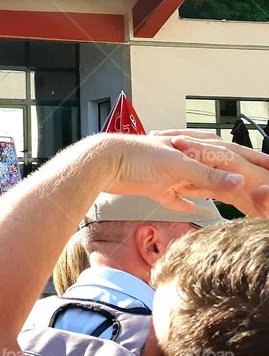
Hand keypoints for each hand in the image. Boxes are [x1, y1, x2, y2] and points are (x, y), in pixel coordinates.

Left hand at [96, 134, 268, 215]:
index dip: (246, 161)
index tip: (266, 170)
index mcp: (190, 147)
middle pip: (211, 169)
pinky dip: (180, 202)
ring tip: (227, 200)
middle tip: (251, 190)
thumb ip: (210, 175)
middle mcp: (180, 157)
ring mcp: (166, 172)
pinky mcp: (151, 187)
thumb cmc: (138, 157)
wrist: (102, 162)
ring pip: (192, 182)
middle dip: (228, 178)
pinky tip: (190, 208)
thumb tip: (240, 181)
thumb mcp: (179, 165)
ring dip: (206, 190)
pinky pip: (171, 196)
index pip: (225, 153)